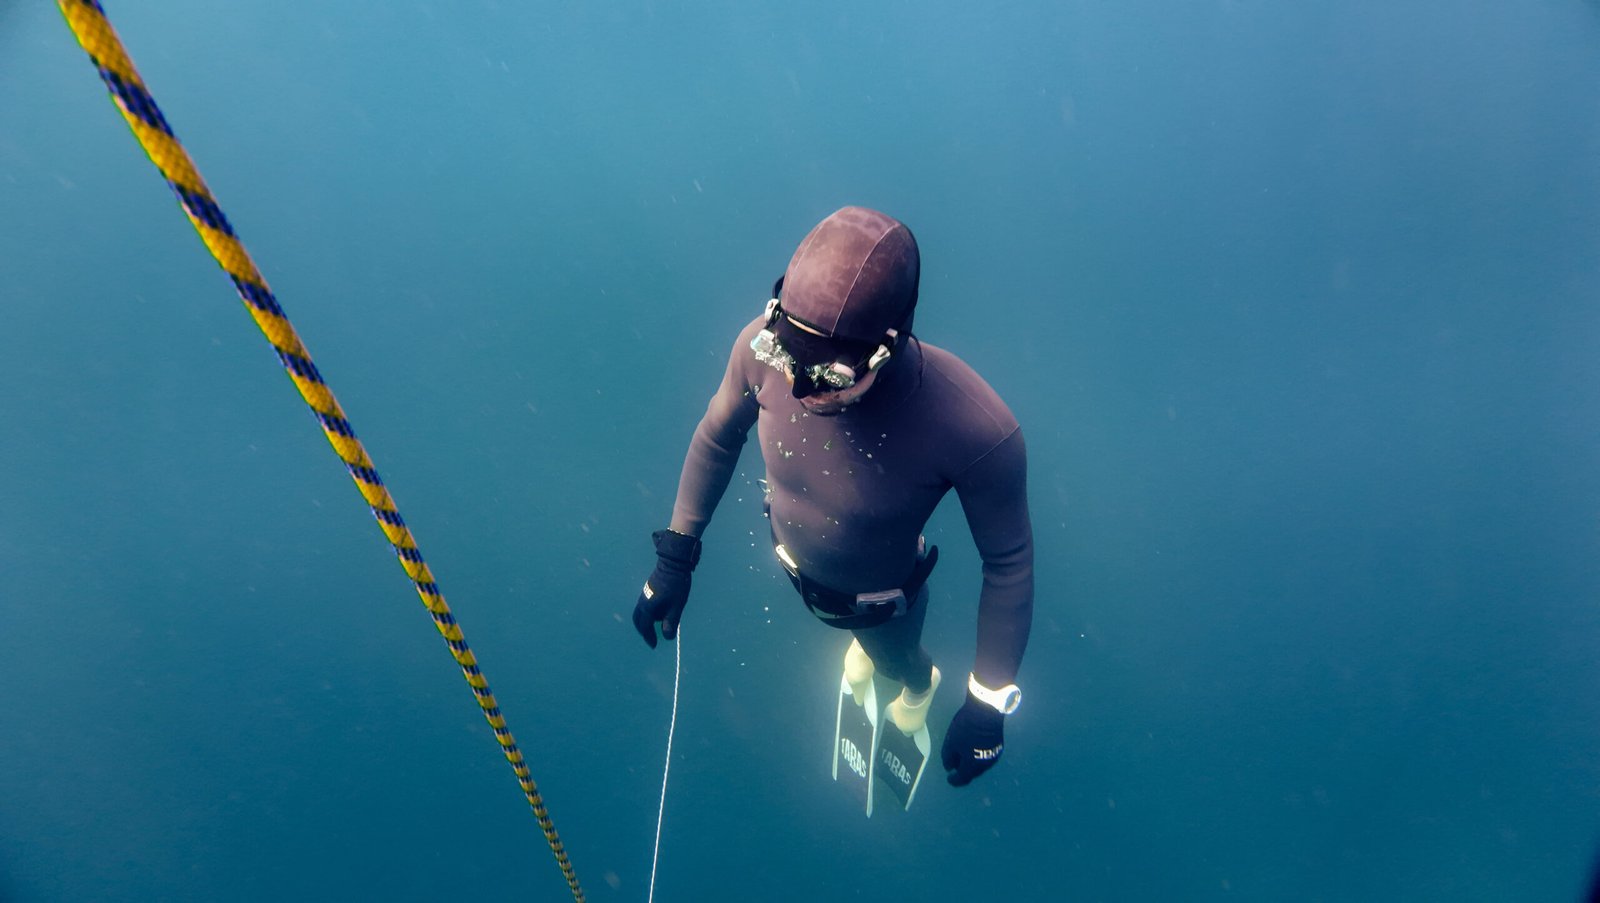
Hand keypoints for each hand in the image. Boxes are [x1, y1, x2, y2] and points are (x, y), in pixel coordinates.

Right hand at [631, 529, 700, 648]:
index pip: (645, 627)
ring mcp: (644, 594)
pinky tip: (659, 613)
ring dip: (645, 621)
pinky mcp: (648, 590)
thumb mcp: (676, 607)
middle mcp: (642, 602)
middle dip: (643, 630)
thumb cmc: (676, 586)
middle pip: (638, 620)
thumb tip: (667, 637)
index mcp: (647, 607)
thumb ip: (671, 622)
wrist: (673, 564)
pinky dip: (648, 613)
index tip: (654, 645)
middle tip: (650, 638)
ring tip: (656, 626)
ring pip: (640, 612)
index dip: (649, 637)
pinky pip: (644, 606)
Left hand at [941, 693, 1005, 785]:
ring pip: (980, 766)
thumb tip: (949, 767)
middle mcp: (984, 765)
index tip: (949, 778)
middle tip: (955, 765)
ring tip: (963, 756)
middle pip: (972, 773)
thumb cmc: (966, 728)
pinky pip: (986, 757)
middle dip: (963, 771)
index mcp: (972, 766)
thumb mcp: (951, 742)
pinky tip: (973, 748)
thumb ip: (948, 758)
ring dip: (971, 764)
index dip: (954, 780)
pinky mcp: (998, 747)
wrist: (986, 712)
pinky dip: (978, 756)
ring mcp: (993, 756)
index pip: (962, 779)